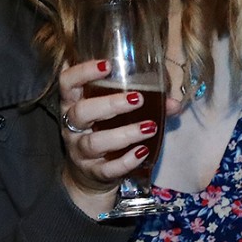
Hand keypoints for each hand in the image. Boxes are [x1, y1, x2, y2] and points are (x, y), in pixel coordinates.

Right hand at [56, 58, 161, 217]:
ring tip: (150, 127)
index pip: (67, 83)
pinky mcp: (92, 172)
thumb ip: (144, 105)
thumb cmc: (103, 133)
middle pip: (80, 112)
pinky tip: (142, 152)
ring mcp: (80, 151)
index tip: (107, 65)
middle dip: (108, 104)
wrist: (88, 176)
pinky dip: (126, 161)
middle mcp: (72, 127)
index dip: (83, 72)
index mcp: (73, 104)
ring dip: (123, 134)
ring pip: (94, 143)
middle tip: (137, 99)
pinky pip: (107, 169)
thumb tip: (174, 103)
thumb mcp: (113, 115)